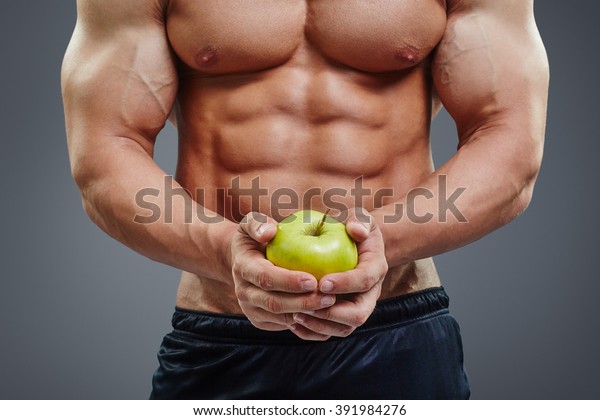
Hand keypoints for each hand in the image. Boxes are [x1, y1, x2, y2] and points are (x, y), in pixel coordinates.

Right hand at [231, 212, 336, 331]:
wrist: (243, 261)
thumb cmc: (257, 237)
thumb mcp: (252, 223)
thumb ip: (258, 223)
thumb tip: (269, 231)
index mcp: (243, 267)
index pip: (265, 278)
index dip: (289, 281)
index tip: (313, 280)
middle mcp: (243, 292)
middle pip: (274, 303)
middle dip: (302, 303)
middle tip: (328, 297)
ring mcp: (251, 309)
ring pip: (280, 317)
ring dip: (306, 315)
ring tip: (331, 305)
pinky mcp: (261, 321)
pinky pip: (284, 325)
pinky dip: (304, 323)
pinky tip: (324, 315)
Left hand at [288, 208, 388, 340]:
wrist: (355, 246)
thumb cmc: (352, 228)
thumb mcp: (359, 217)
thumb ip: (359, 219)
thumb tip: (356, 229)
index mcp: (376, 268)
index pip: (365, 281)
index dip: (345, 284)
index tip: (321, 282)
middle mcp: (371, 294)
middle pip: (358, 314)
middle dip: (332, 313)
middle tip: (306, 304)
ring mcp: (358, 307)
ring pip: (344, 328)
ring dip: (320, 325)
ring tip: (295, 314)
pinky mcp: (344, 318)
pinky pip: (331, 332)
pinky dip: (313, 331)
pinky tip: (292, 323)